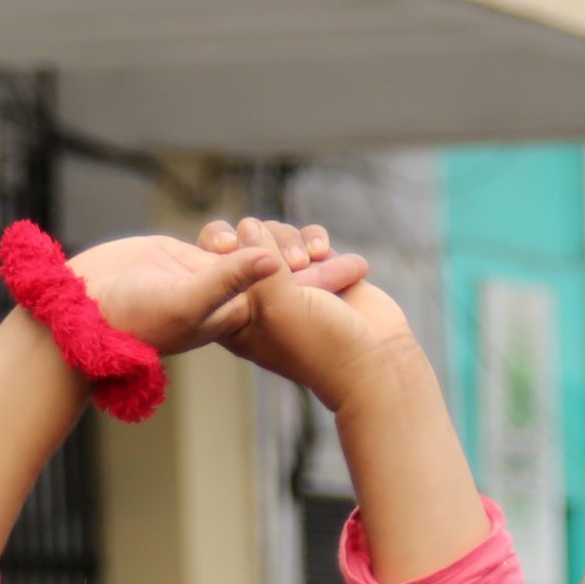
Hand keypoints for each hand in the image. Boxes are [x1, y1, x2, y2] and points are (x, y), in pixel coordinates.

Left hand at [190, 219, 404, 408]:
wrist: (375, 359)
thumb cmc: (320, 343)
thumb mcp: (277, 304)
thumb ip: (256, 261)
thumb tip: (248, 224)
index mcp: (236, 316)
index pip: (209, 269)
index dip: (216, 249)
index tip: (227, 246)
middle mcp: (259, 299)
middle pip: (244, 243)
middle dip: (265, 242)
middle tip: (290, 261)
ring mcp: (290, 284)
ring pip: (277, 236)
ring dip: (295, 241)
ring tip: (313, 260)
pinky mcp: (320, 271)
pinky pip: (308, 238)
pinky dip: (316, 240)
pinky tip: (326, 252)